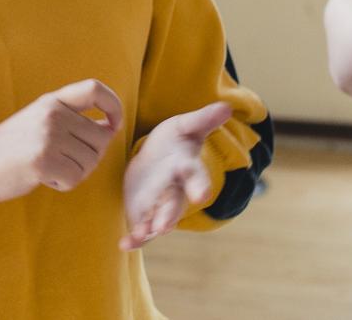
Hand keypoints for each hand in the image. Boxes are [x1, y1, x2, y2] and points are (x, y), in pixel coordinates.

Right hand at [0, 79, 122, 204]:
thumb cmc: (12, 147)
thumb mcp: (39, 119)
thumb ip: (70, 118)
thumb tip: (110, 128)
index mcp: (52, 101)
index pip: (95, 89)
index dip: (113, 106)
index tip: (113, 124)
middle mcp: (52, 114)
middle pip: (101, 136)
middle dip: (91, 156)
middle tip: (67, 162)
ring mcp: (48, 137)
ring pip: (91, 161)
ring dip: (76, 172)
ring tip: (51, 168)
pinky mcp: (43, 161)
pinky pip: (75, 179)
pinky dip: (64, 185)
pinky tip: (45, 178)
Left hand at [119, 102, 231, 248]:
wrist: (158, 157)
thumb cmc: (175, 140)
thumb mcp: (186, 126)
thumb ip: (203, 119)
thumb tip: (227, 106)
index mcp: (187, 169)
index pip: (197, 178)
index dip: (199, 186)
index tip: (201, 195)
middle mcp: (176, 191)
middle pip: (174, 204)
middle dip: (169, 215)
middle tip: (165, 226)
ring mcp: (160, 205)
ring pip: (157, 221)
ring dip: (149, 230)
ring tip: (139, 235)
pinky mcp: (145, 213)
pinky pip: (141, 230)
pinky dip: (135, 239)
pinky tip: (124, 244)